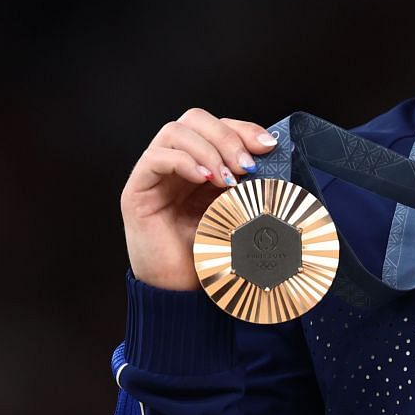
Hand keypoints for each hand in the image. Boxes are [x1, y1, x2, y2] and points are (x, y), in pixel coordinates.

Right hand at [120, 108, 279, 290]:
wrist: (182, 294)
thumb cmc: (211, 256)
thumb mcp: (242, 213)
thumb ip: (253, 184)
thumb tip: (277, 157)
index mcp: (203, 165)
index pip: (219, 126)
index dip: (243, 129)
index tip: (268, 146)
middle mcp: (177, 165)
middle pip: (195, 119)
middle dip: (227, 136)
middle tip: (247, 166)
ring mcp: (155, 176)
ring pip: (174, 132)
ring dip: (208, 150)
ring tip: (227, 180)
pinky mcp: (137, 191)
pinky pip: (154, 158)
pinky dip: (182, 161)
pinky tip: (203, 179)